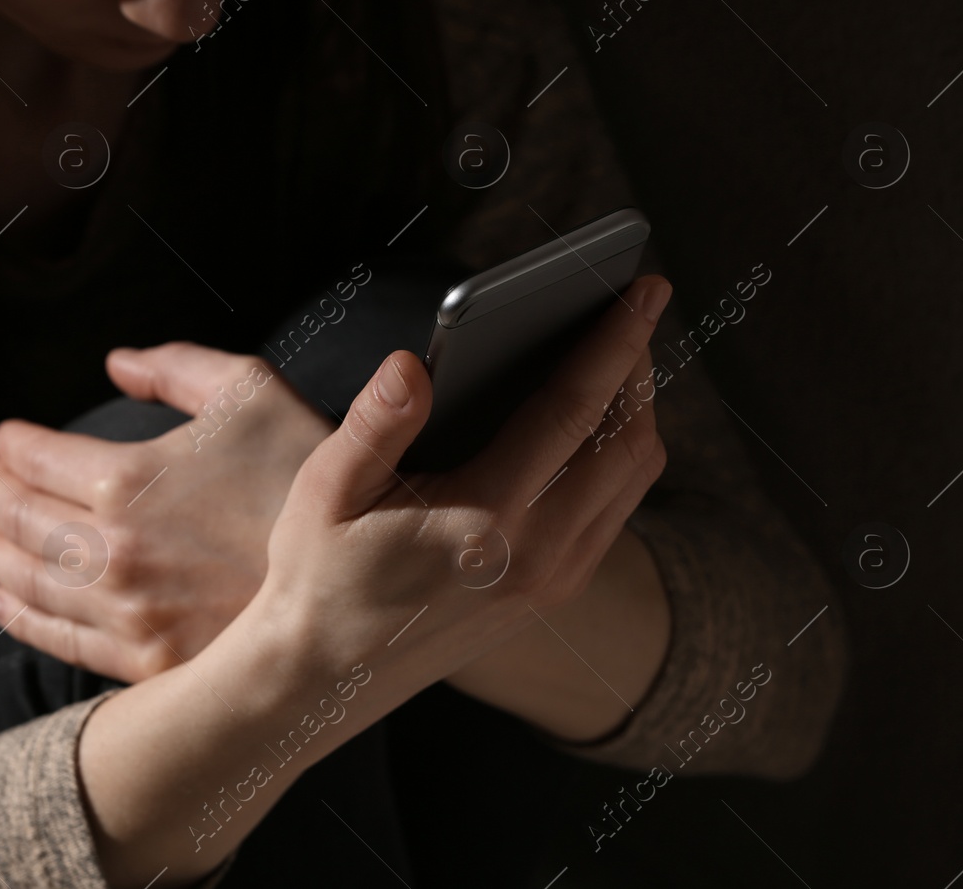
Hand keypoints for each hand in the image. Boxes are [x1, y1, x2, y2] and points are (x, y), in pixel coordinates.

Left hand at [0, 342, 331, 682]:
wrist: (361, 580)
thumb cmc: (308, 476)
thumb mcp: (253, 390)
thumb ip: (177, 366)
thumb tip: (115, 364)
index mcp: (127, 478)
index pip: (34, 457)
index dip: (10, 445)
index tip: (4, 440)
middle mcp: (110, 549)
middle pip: (18, 518)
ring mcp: (124, 612)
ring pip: (26, 579)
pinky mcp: (144, 660)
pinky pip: (58, 637)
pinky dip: (17, 615)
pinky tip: (0, 601)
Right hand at [251, 275, 672, 706]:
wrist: (324, 674)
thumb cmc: (318, 574)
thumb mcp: (326, 491)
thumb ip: (375, 423)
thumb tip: (412, 362)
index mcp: (485, 521)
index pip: (574, 411)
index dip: (614, 341)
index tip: (644, 288)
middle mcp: (538, 555)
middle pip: (627, 441)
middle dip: (638, 366)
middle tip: (629, 310)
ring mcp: (555, 581)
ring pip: (634, 479)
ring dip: (637, 412)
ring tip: (617, 357)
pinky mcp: (555, 593)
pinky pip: (618, 510)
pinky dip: (622, 455)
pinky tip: (594, 423)